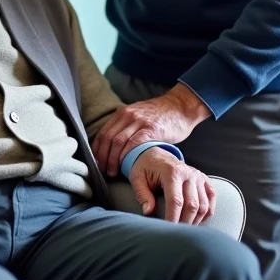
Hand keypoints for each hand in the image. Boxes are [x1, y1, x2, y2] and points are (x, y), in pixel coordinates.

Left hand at [94, 84, 211, 176]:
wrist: (181, 106)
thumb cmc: (161, 116)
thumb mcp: (139, 116)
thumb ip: (127, 127)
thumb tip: (114, 147)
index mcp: (122, 113)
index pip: (103, 133)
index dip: (97, 151)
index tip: (97, 163)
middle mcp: (128, 115)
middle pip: (107, 139)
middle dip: (103, 158)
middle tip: (103, 171)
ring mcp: (139, 121)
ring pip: (118, 142)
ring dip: (113, 160)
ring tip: (113, 172)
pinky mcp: (151, 128)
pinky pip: (134, 143)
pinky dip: (127, 155)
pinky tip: (126, 165)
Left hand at [129, 148, 216, 224]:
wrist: (154, 153)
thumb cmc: (144, 167)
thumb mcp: (137, 178)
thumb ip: (143, 195)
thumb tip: (148, 212)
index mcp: (172, 172)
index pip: (176, 201)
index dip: (173, 218)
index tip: (168, 231)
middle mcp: (188, 173)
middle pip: (192, 205)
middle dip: (184, 223)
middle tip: (175, 234)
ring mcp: (198, 176)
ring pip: (203, 205)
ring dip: (196, 221)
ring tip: (184, 229)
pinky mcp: (203, 179)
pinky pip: (211, 198)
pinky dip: (206, 212)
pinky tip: (196, 220)